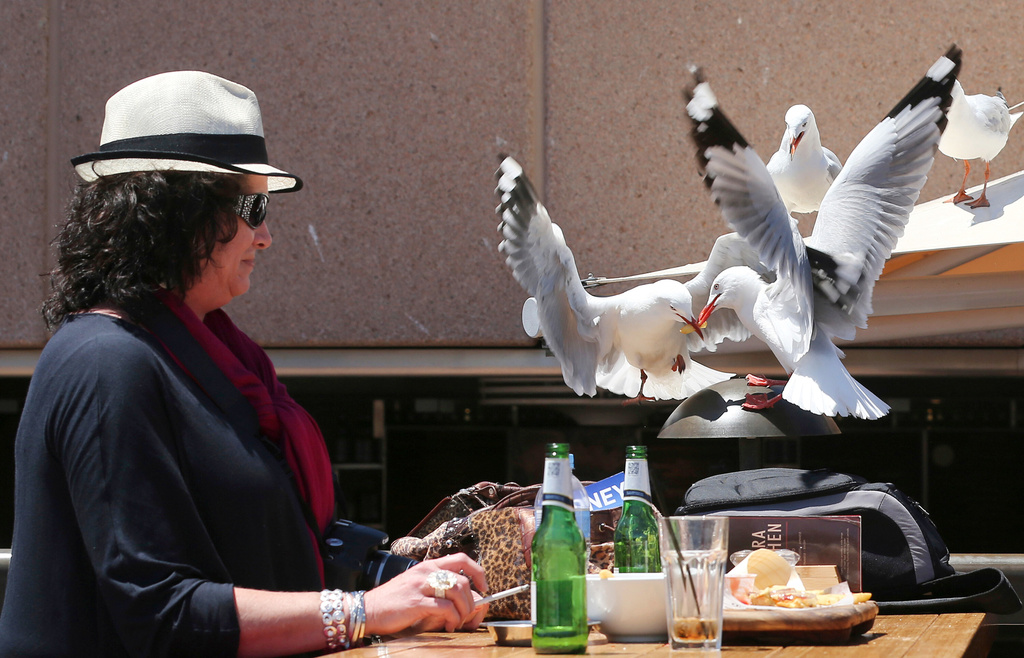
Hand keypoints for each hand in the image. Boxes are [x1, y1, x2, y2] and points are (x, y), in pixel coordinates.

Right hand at [363, 553, 488, 635]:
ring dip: (464, 611)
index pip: (461, 558)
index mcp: (428, 566)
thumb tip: (461, 597)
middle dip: (471, 600)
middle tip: (469, 614)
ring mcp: (420, 586)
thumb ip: (435, 586)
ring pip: (456, 592)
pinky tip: (449, 625)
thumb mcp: (415, 585)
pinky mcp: (416, 602)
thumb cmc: (392, 601)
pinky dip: (453, 618)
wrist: (367, 609)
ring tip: (458, 621)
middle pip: (462, 580)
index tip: (483, 586)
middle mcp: (426, 572)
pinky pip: (445, 608)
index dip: (478, 571)